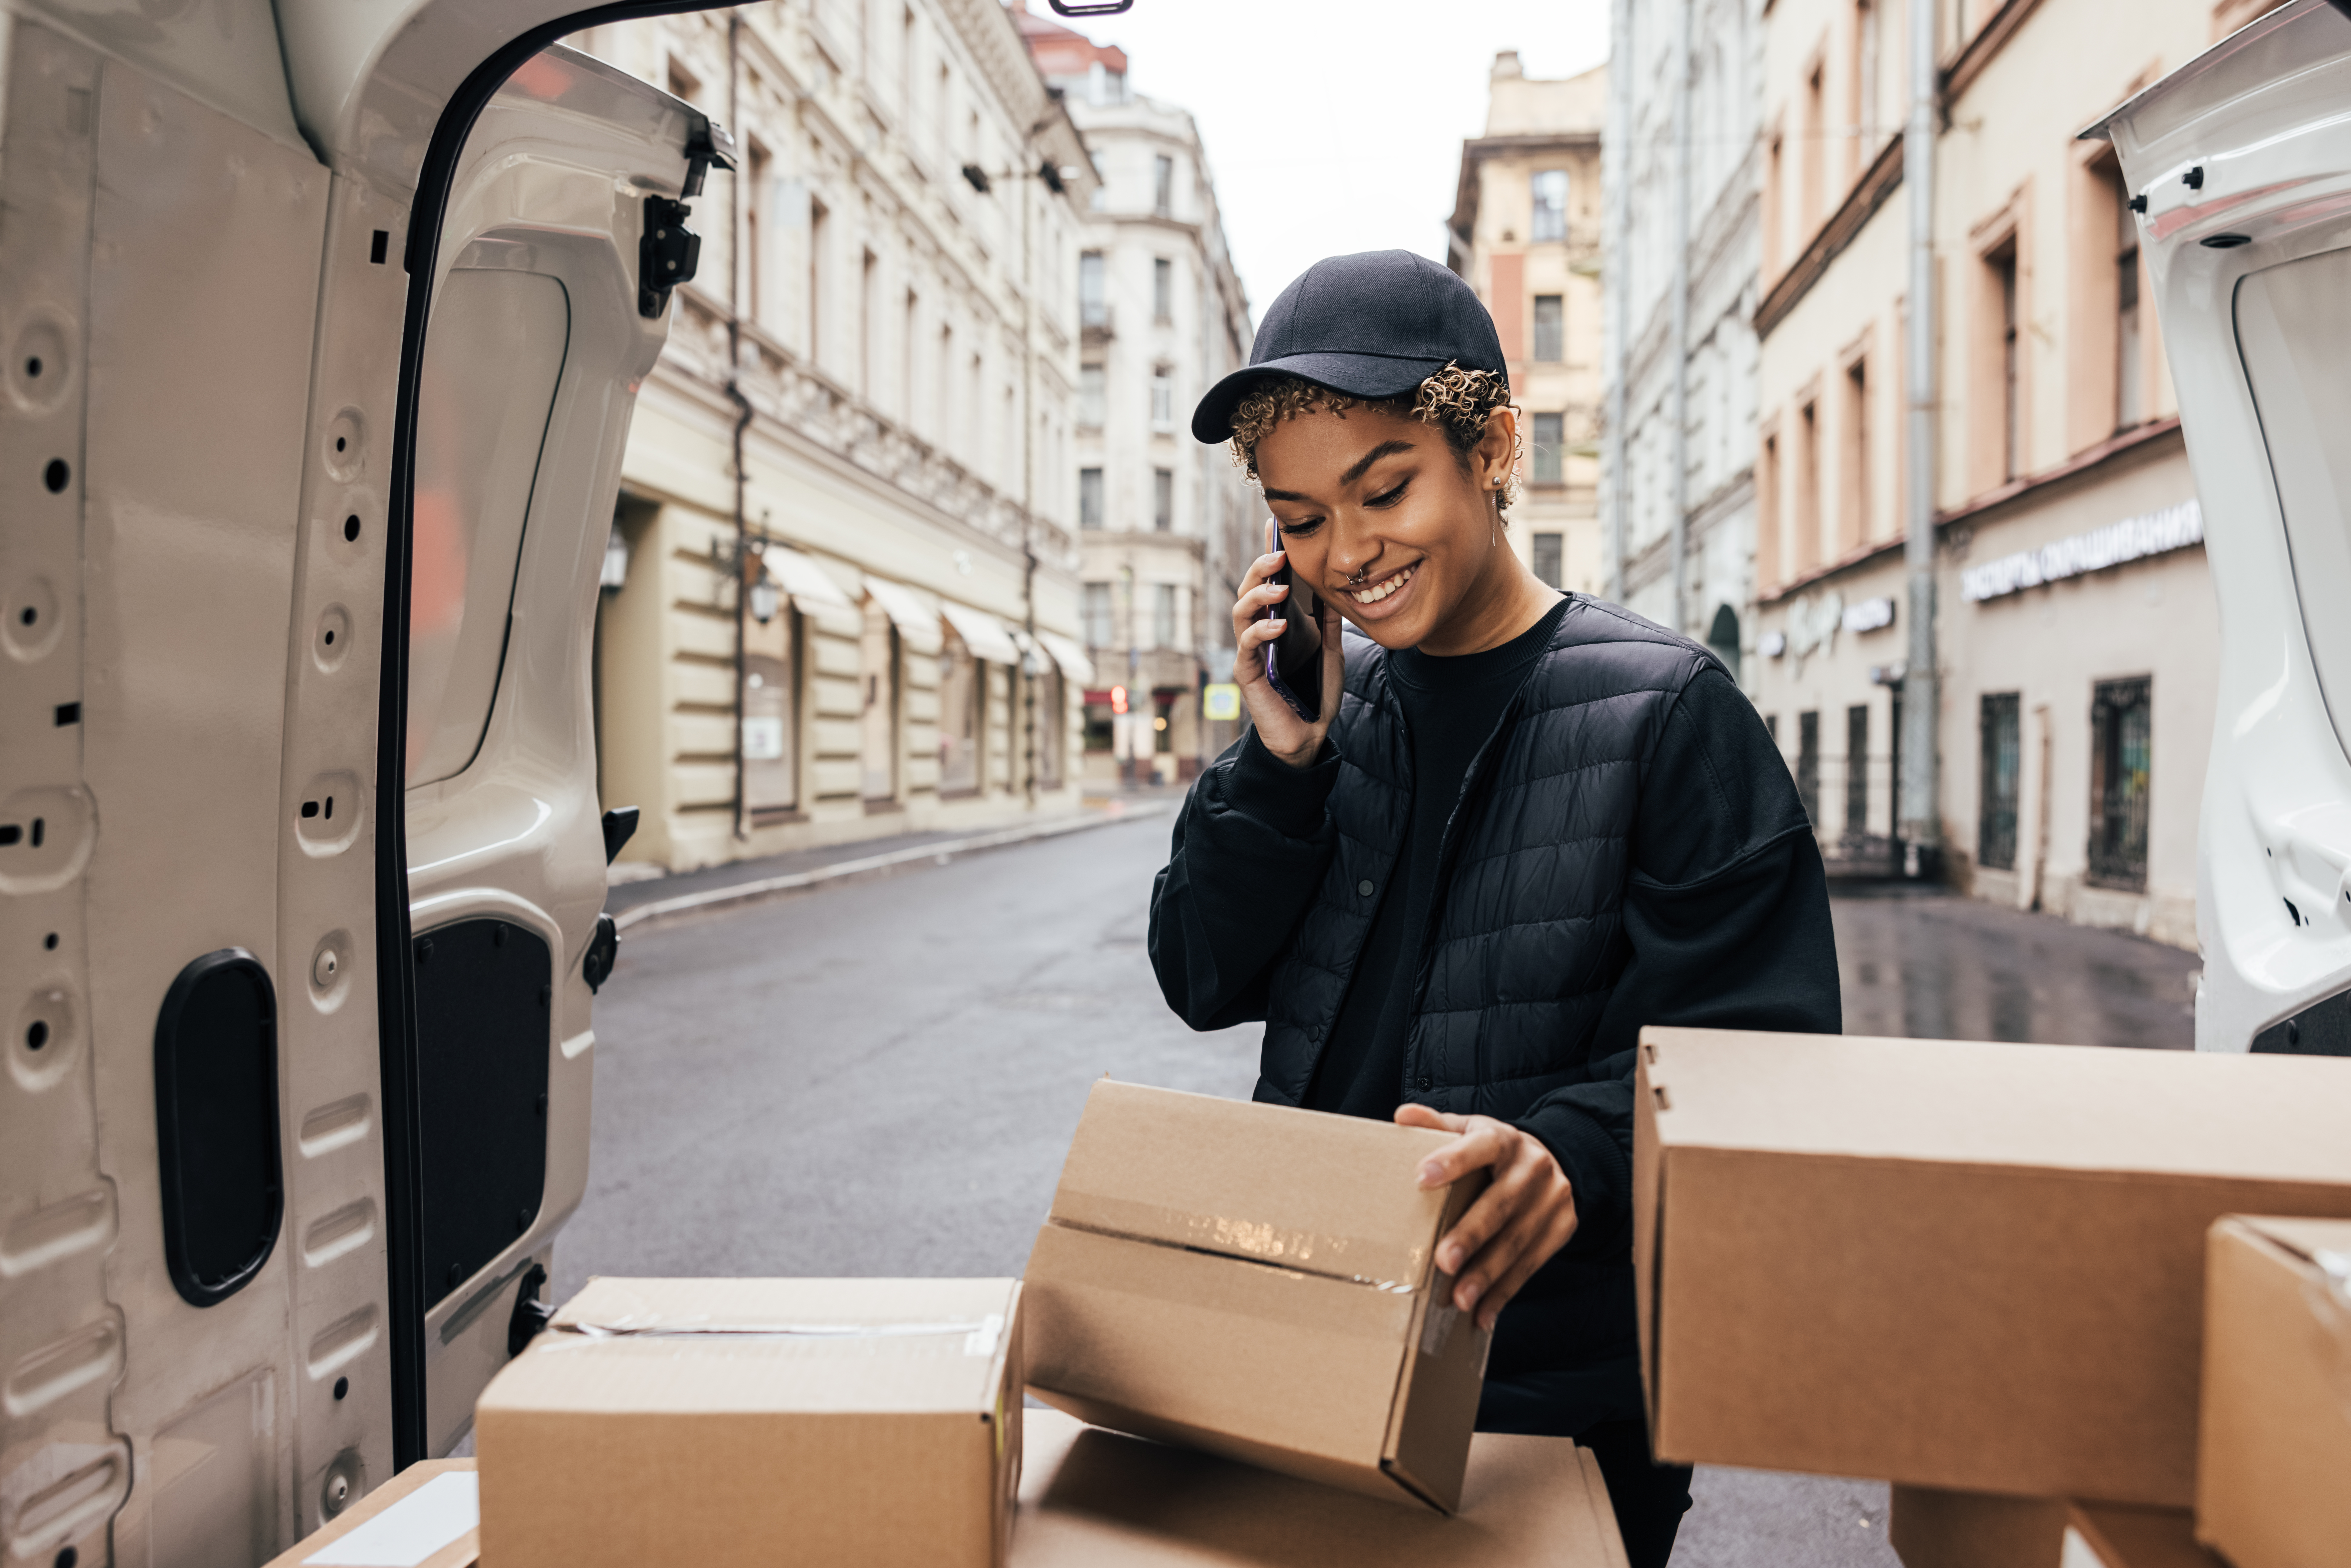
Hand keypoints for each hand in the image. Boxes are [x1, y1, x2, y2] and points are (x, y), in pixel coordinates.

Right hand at [1230, 539, 1345, 767]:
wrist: (1310, 734)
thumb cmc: (1315, 691)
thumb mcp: (1331, 650)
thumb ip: (1330, 622)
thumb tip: (1335, 587)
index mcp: (1278, 622)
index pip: (1268, 582)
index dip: (1268, 556)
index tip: (1276, 530)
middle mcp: (1260, 632)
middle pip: (1248, 590)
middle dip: (1260, 569)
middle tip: (1278, 555)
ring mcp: (1251, 652)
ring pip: (1240, 613)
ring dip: (1257, 596)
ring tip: (1278, 588)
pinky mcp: (1249, 673)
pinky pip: (1247, 646)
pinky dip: (1260, 632)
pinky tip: (1278, 627)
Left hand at [1396, 1103, 1578, 1330]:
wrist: (1555, 1160)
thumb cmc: (1494, 1150)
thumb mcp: (1470, 1130)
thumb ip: (1437, 1126)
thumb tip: (1401, 1116)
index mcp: (1503, 1139)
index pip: (1479, 1147)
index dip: (1452, 1160)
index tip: (1421, 1177)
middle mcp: (1532, 1166)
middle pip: (1500, 1203)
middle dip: (1471, 1235)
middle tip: (1442, 1261)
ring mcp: (1552, 1198)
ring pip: (1518, 1241)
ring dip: (1488, 1275)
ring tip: (1459, 1300)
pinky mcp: (1563, 1226)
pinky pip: (1533, 1264)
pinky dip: (1506, 1292)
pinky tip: (1483, 1315)